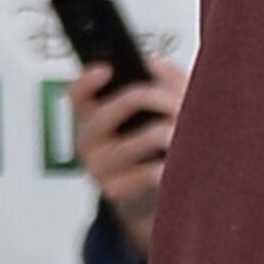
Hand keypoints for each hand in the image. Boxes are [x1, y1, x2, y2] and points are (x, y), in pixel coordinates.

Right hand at [76, 54, 183, 232]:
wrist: (150, 199)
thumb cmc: (149, 150)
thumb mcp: (153, 111)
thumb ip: (161, 81)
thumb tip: (156, 63)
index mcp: (91, 116)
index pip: (77, 93)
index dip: (88, 80)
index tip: (107, 69)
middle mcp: (88, 141)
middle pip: (109, 112)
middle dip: (150, 98)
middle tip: (176, 100)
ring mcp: (98, 167)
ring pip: (138, 140)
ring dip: (168, 132)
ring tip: (187, 130)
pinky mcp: (115, 190)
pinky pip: (148, 172)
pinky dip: (168, 165)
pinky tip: (180, 160)